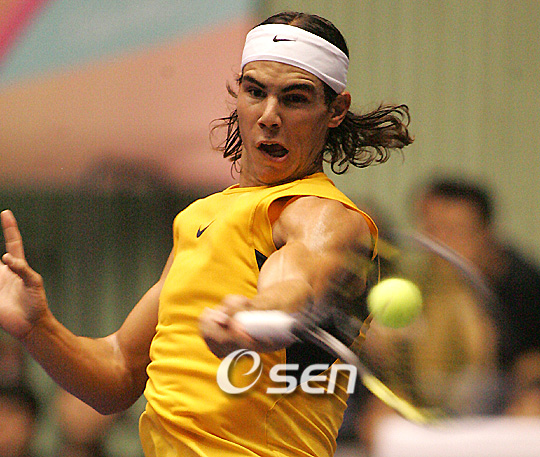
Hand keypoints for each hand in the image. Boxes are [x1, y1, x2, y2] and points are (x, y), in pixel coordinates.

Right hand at [0, 210, 47, 339]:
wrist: (30, 325)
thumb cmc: (36, 303)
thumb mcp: (34, 283)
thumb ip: (23, 269)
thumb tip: (7, 258)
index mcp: (16, 265)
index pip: (12, 242)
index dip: (9, 228)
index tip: (6, 213)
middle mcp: (3, 271)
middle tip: (2, 217)